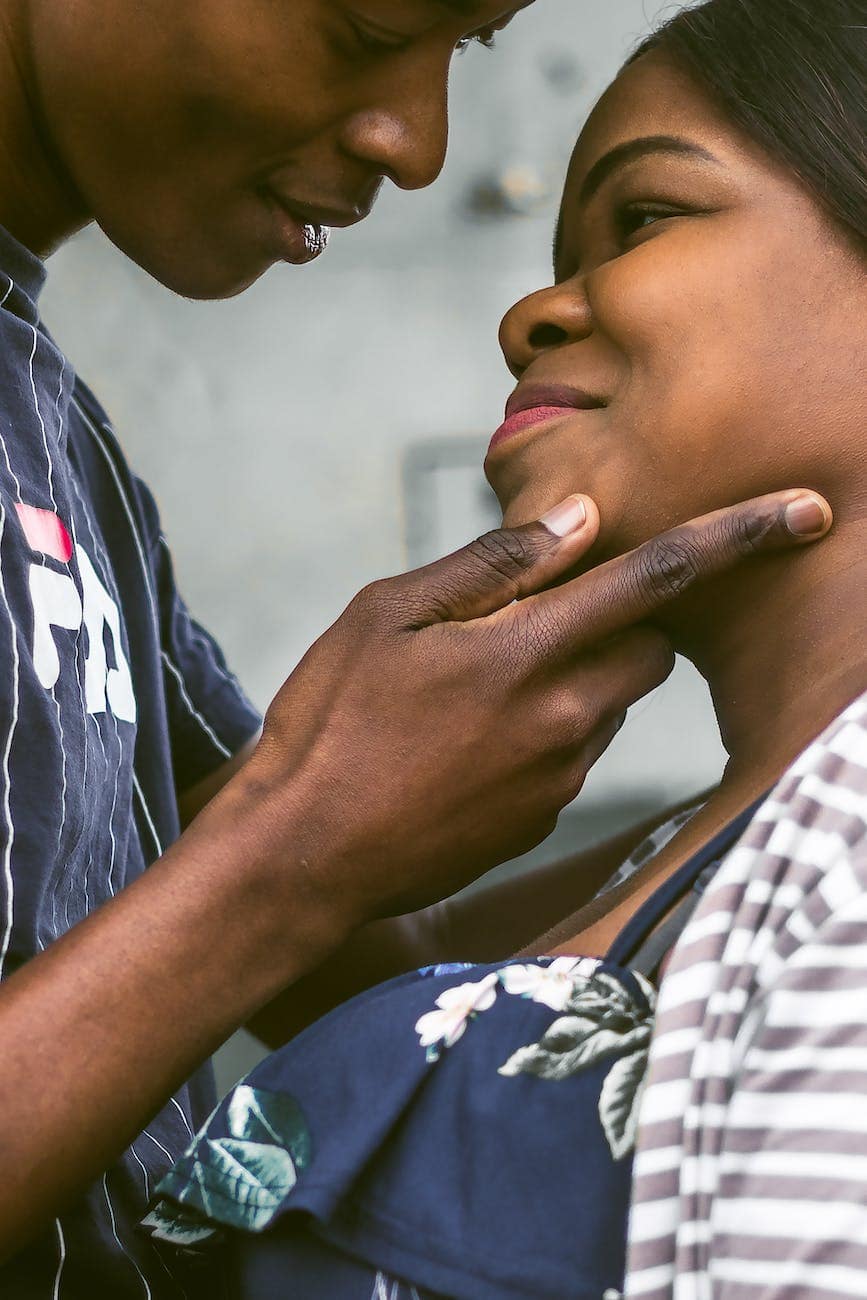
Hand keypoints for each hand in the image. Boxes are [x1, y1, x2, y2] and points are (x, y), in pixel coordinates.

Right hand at [244, 488, 829, 924]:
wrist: (303, 855)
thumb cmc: (330, 721)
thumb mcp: (388, 616)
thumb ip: (493, 568)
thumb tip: (580, 521)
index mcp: (528, 651)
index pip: (660, 578)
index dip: (741, 536)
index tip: (809, 510)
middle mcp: (564, 716)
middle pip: (654, 646)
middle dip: (627, 619)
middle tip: (541, 615)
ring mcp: (560, 776)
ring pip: (611, 701)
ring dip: (576, 675)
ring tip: (474, 689)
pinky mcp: (545, 818)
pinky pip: (576, 753)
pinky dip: (549, 728)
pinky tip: (467, 742)